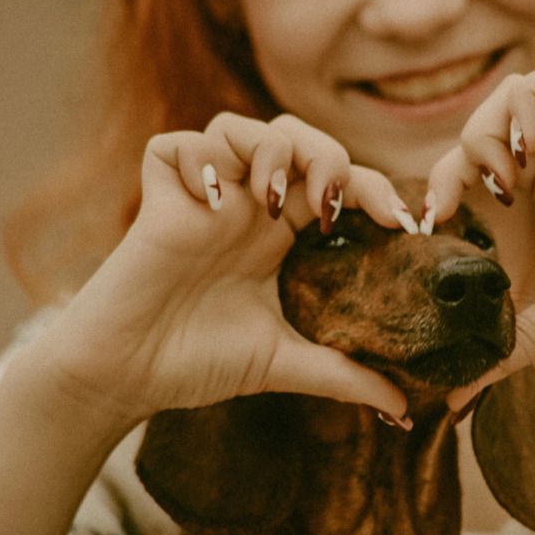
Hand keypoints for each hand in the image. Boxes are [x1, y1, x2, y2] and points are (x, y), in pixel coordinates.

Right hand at [33, 112, 410, 422]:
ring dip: (268, 150)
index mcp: (281, 237)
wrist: (127, 376)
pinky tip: (211, 203)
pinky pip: (175, 145)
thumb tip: (407, 407)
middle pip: (296, 138)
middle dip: (326, 155)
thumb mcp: (283, 363)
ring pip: (240, 127)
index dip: (374, 190)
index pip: (336, 186)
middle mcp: (245, 208)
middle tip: (328, 204)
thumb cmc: (198, 363)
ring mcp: (202, 198)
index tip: (404, 223)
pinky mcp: (157, 198)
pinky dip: (199, 160)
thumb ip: (343, 375)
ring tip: (270, 201)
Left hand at [427, 59, 534, 406]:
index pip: (471, 159)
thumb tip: (448, 404)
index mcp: (532, 197)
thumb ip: (498, 352)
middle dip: (473, 139)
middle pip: (497, 110)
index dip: (443, 177)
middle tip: (486, 190)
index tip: (436, 219)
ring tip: (523, 161)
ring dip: (514, 113)